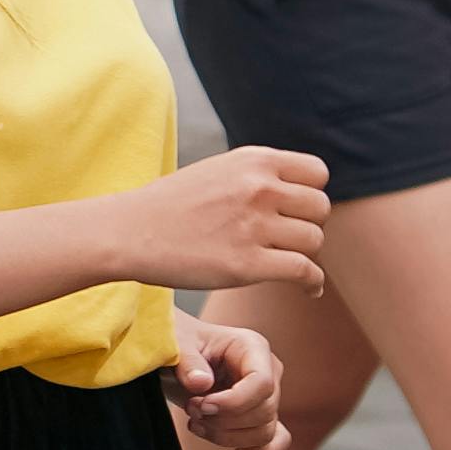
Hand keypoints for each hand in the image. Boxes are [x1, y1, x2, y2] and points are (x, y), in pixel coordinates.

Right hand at [124, 145, 332, 296]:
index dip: (310, 194)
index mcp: (253, 161)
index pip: (317, 173)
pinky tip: (309, 288)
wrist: (130, 232)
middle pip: (320, 208)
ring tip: (288, 263)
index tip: (295, 212)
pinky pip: (305, 271)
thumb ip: (257, 177)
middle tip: (287, 241)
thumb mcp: (218, 171)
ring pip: (314, 241)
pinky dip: (312, 283)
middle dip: (308, 225)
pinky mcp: (248, 264)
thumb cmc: (170, 205)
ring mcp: (254, 226)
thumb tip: (298, 194)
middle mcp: (259, 188)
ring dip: (305, 255)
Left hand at [164, 314, 289, 449]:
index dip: (233, 403)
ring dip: (227, 436)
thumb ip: (187, 361)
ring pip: (265, 432)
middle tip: (192, 410)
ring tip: (196, 423)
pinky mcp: (261, 416)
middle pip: (264, 411)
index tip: (200, 405)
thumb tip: (201, 383)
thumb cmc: (178, 343)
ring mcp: (268, 395)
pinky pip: (276, 441)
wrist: (176, 355)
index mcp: (252, 347)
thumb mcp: (176, 344)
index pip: (262, 384)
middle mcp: (268, 371)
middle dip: (223, 420)